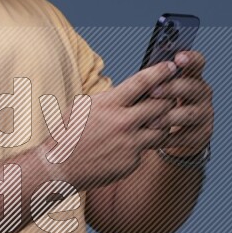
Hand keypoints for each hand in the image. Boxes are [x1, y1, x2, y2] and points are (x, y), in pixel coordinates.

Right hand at [40, 59, 181, 190]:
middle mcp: (122, 122)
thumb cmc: (69, 133)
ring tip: (153, 122)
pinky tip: (129, 145)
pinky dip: (143, 144)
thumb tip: (134, 89)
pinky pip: (147, 149)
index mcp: (109, 104)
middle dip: (168, 99)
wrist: (60, 166)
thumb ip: (111, 98)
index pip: (142, 82)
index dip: (161, 72)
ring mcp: (129, 143)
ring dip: (161, 123)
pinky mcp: (131, 161)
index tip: (172, 66)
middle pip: (161, 104)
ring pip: (162, 129)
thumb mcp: (84, 106)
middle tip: (169, 97)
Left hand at [147, 50, 212, 156]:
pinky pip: (184, 136)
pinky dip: (167, 138)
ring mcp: (204, 114)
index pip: (197, 62)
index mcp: (192, 76)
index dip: (190, 58)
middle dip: (172, 88)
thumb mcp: (158, 90)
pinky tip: (151, 140)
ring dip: (168, 117)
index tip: (178, 58)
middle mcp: (202, 93)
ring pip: (189, 114)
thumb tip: (139, 76)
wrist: (171, 135)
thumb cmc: (159, 105)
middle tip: (152, 92)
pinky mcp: (201, 135)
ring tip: (149, 122)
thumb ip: (154, 82)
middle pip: (192, 87)